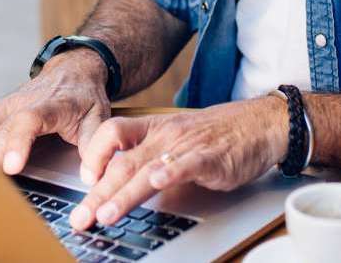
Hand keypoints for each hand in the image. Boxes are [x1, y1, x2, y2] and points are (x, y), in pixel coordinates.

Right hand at [0, 49, 111, 175]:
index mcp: (48, 106)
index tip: (11, 166)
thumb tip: (90, 178)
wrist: (72, 70)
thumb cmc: (83, 98)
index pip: (28, 121)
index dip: (17, 142)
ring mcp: (2, 107)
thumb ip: (94, 148)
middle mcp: (19, 105)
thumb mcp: (99, 119)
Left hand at [68, 96, 288, 229]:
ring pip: (146, 168)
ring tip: (105, 214)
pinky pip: (186, 164)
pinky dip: (170, 172)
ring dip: (122, 194)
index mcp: (154, 128)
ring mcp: (186, 145)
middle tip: (80, 217)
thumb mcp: (177, 139)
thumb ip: (150, 156)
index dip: (93, 155)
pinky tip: (157, 182)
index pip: (112, 132)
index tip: (83, 180)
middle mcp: (164, 135)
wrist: (260, 123)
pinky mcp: (210, 157)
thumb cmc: (217, 135)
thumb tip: (119, 183)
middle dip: (97, 193)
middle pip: (122, 161)